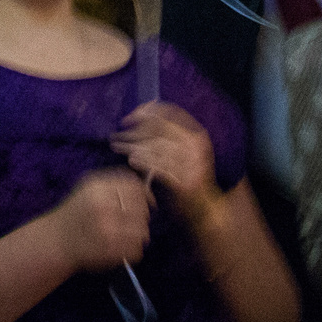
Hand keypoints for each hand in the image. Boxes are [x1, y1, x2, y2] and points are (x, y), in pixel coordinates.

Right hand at [48, 167, 149, 272]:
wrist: (55, 241)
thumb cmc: (75, 213)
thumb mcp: (88, 188)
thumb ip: (114, 184)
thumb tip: (146, 187)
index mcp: (98, 188)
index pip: (135, 187)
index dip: (145, 194)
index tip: (147, 203)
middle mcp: (103, 207)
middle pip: (142, 209)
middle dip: (142, 216)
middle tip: (134, 221)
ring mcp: (107, 231)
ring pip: (143, 231)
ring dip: (139, 235)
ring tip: (127, 236)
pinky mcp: (110, 252)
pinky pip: (136, 250)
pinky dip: (133, 250)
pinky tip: (121, 248)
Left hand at [112, 102, 223, 227]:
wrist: (205, 211)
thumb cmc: (189, 179)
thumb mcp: (186, 152)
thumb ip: (169, 134)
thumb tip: (143, 112)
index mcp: (198, 136)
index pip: (172, 112)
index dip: (149, 111)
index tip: (133, 115)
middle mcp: (196, 147)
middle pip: (159, 129)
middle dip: (135, 129)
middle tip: (117, 132)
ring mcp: (192, 164)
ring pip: (155, 147)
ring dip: (132, 145)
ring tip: (116, 145)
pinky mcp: (184, 182)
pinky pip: (158, 167)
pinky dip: (143, 162)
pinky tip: (131, 160)